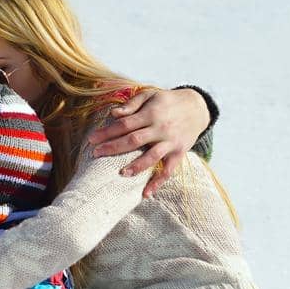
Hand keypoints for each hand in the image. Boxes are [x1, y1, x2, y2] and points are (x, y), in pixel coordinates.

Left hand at [87, 86, 210, 198]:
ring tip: (120, 173)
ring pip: (152, 156)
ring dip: (136, 166)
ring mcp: (171, 142)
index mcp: (151, 113)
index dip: (107, 132)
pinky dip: (158, 182)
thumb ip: (131, 104)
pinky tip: (146, 193)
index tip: (91, 139)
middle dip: (113, 148)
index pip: (125, 124)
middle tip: (96, 154)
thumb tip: (113, 114)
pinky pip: (169, 170)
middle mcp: (161, 128)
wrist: (197, 107)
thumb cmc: (167, 101)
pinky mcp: (179, 153)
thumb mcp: (150, 95)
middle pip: (134, 140)